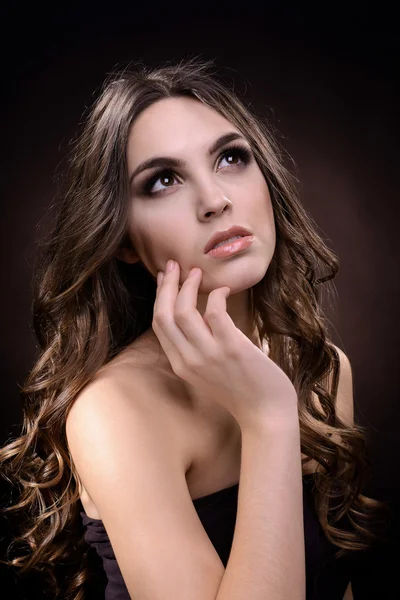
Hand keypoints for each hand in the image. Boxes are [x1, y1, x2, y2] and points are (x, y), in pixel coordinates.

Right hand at [152, 260, 297, 429]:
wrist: (265, 413)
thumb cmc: (241, 390)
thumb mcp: (207, 372)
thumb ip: (197, 348)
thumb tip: (199, 315)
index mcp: (180, 365)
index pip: (159, 324)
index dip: (159, 297)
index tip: (165, 278)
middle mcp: (188, 360)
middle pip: (164, 315)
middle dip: (167, 286)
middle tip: (174, 265)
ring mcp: (209, 355)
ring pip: (183, 312)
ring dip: (188, 286)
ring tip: (197, 273)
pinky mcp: (231, 349)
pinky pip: (215, 313)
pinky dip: (217, 295)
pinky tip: (224, 290)